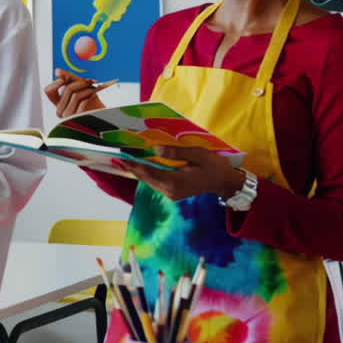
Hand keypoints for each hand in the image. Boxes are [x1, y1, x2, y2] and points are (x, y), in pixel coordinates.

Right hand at [44, 68, 107, 118]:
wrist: (100, 114)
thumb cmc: (89, 100)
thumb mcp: (79, 86)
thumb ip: (68, 78)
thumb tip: (57, 71)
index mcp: (57, 102)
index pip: (49, 90)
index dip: (57, 82)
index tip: (68, 79)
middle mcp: (60, 110)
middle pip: (68, 89)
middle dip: (81, 82)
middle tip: (90, 81)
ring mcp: (68, 116)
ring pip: (76, 95)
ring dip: (88, 89)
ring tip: (93, 88)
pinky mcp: (77, 118)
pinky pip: (83, 102)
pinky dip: (90, 96)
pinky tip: (94, 96)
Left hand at [116, 146, 244, 201]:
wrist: (225, 182)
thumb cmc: (214, 166)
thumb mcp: (198, 154)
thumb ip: (176, 152)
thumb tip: (155, 148)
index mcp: (175, 182)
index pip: (149, 172)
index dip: (133, 164)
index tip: (120, 156)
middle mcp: (169, 191)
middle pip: (145, 177)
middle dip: (132, 167)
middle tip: (117, 155)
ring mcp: (170, 193)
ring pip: (149, 181)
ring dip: (138, 170)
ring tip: (125, 158)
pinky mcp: (172, 192)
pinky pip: (155, 182)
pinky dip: (146, 173)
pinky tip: (140, 164)